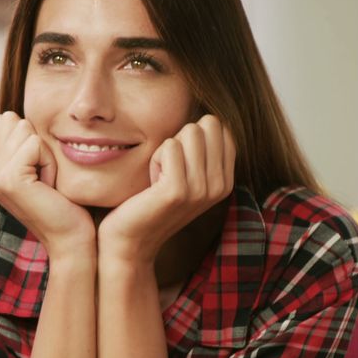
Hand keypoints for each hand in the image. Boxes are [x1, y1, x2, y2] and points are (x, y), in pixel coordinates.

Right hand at [0, 112, 95, 258]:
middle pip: (15, 123)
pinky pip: (35, 144)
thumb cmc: (64, 205)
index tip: (41, 175)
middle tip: (45, 180)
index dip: (34, 142)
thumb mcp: (40, 167)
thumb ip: (22, 142)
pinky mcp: (9, 179)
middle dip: (40, 147)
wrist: (71, 239)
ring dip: (46, 155)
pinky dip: (49, 162)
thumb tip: (6, 115)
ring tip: (47, 183)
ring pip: (26, 132)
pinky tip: (49, 186)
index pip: (7, 123)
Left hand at [97, 115, 235, 264]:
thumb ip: (202, 150)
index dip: (193, 136)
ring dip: (166, 150)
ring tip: (159, 178)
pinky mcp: (178, 191)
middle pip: (208, 124)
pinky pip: (169, 146)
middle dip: (182, 139)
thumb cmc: (151, 200)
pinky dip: (155, 159)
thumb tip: (207, 115)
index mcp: (226, 180)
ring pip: (190, 132)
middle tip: (168, 170)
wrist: (131, 241)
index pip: (221, 127)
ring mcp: (201, 190)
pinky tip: (151, 184)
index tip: (180, 166)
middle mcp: (220, 186)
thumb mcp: (186, 175)